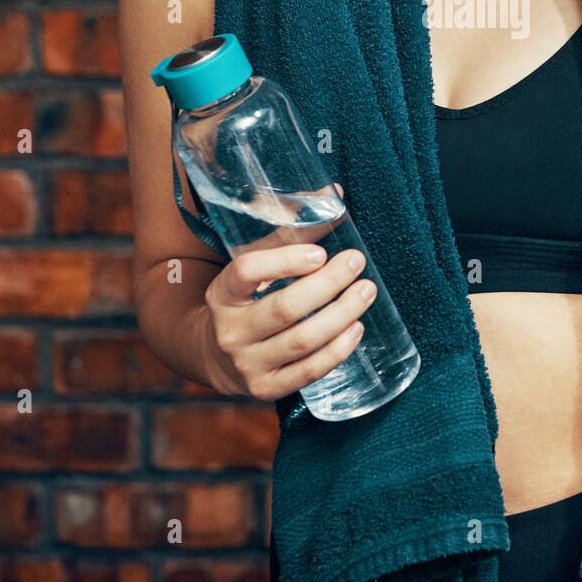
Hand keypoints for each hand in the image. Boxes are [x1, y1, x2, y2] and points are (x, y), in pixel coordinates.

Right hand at [203, 184, 376, 400]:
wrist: (215, 356)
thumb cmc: (246, 300)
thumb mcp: (256, 266)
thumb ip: (291, 232)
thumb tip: (333, 193)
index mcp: (222, 293)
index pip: (246, 271)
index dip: (284, 260)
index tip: (319, 252)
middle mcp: (230, 330)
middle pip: (284, 307)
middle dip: (328, 284)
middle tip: (357, 261)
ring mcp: (248, 363)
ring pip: (301, 340)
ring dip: (341, 314)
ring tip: (366, 291)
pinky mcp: (266, 389)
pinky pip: (308, 372)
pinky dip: (337, 351)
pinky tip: (357, 329)